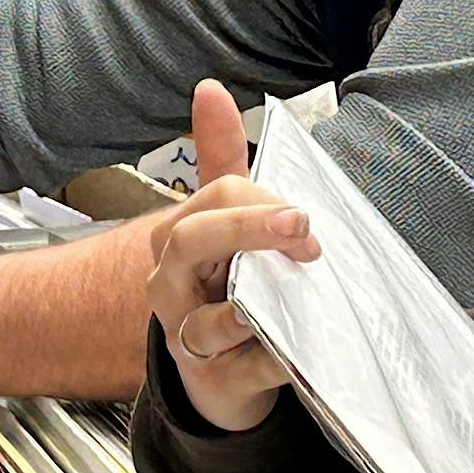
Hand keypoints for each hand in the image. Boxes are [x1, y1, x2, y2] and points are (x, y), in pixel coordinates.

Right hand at [143, 82, 310, 432]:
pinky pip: (242, 373)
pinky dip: (269, 363)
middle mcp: (170, 287)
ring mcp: (190, 339)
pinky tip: (294, 354)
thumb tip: (209, 89)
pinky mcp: (218, 383)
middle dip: (244, 229)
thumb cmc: (222, 286)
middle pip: (190, 245)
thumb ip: (219, 157)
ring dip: (244, 309)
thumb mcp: (222, 220)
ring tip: (280, 295)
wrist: (220, 373)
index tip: (303, 215)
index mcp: (177, 240)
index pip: (213, 199)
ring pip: (202, 323)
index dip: (260, 200)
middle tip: (298, 224)